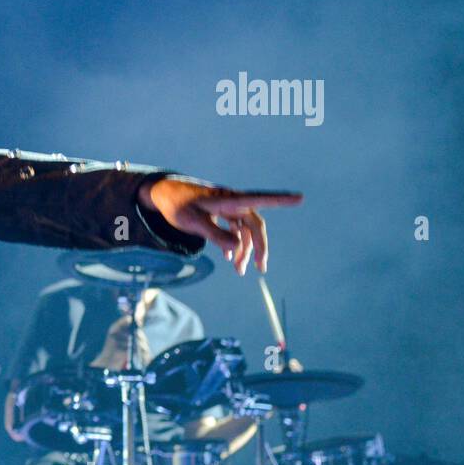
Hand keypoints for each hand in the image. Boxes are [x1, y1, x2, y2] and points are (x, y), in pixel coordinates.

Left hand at [138, 178, 302, 274]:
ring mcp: (228, 207)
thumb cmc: (177, 205)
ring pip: (244, 230)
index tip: (300, 198)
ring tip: (238, 270)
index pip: (259, 199)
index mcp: (228, 200)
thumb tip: (236, 248)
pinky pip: (234, 229)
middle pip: (254, 224)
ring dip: (243, 249)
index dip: (280, 199)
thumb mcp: (192, 222)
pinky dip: (233, 243)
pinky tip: (229, 258)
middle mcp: (233, 202)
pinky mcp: (222, 213)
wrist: (163, 194)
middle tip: (260, 269)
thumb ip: (214, 234)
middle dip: (259, 247)